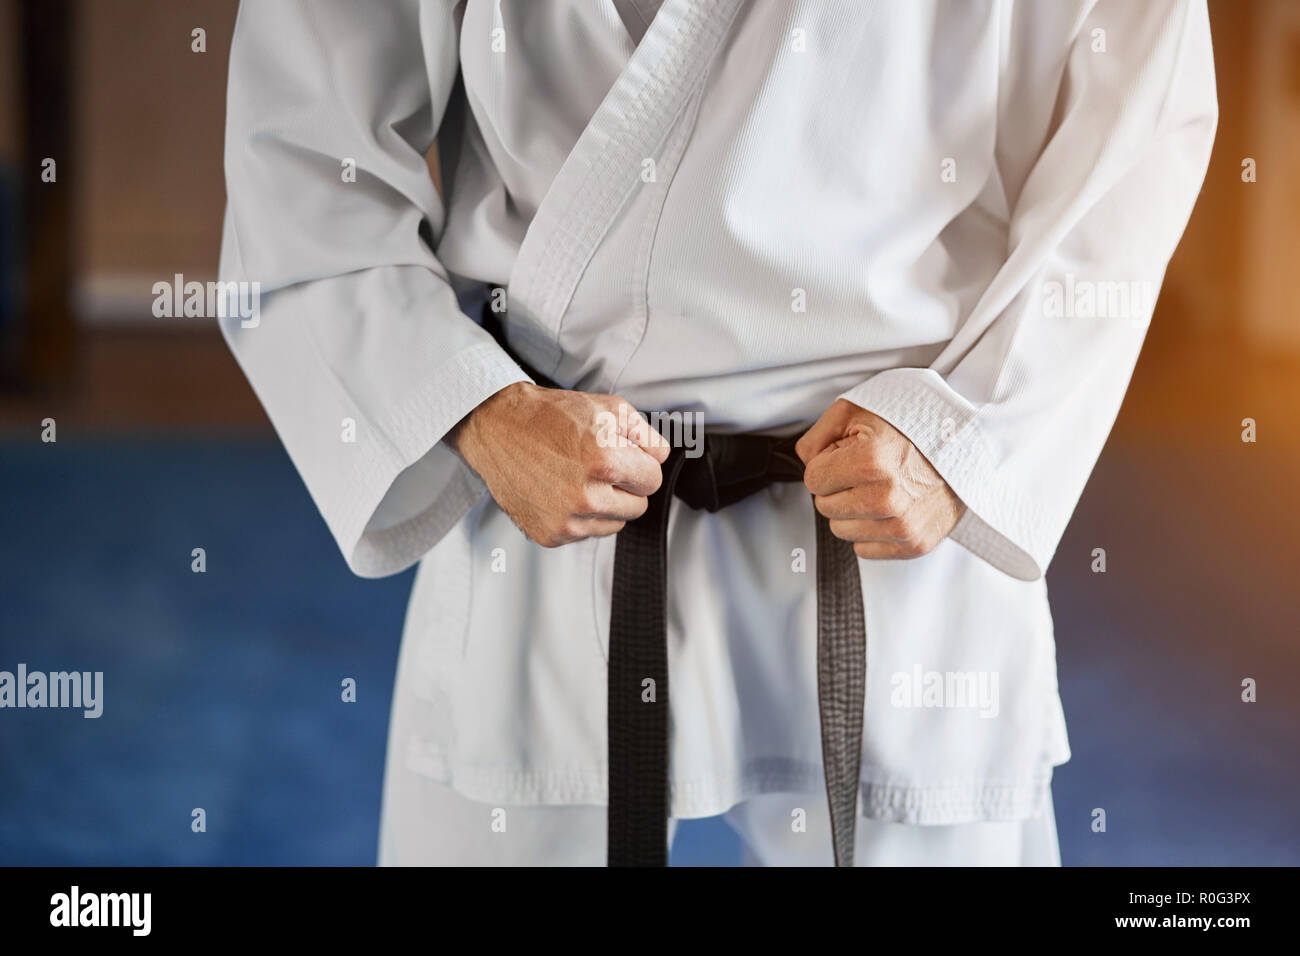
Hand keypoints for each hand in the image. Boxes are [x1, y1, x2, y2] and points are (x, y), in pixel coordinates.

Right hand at [449, 382, 669, 546]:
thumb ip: (646, 435)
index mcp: (604, 461)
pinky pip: (587, 533)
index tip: (624, 456)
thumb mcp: (609, 408)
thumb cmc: (550, 416)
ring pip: (615, 524)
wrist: (498, 428)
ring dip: (606, 503)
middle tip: (600, 466)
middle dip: (626, 486)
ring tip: (579, 477)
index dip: (641, 464)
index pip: (653, 480)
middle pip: (638, 507)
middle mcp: (585, 496)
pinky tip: (562, 490)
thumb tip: (661, 459)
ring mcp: (566, 520)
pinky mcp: (550, 535)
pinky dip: (581, 516)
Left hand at [796, 399, 964, 559]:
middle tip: (867, 470)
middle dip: (838, 487)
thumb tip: (805, 463)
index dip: (826, 464)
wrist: (967, 444)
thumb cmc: (913, 425)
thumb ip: (818, 436)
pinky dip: (871, 530)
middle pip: (824, 507)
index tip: (848, 456)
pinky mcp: (914, 543)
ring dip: (853, 510)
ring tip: (880, 486)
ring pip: (841, 530)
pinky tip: (891, 506)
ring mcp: (903, 525)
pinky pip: (864, 549)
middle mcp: (887, 498)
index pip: (812, 480)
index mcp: (871, 462)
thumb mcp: (857, 411)